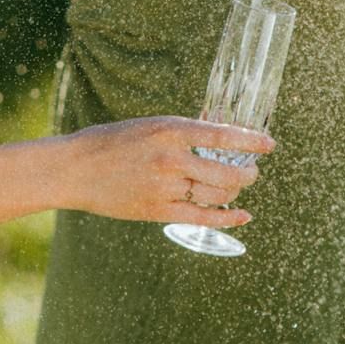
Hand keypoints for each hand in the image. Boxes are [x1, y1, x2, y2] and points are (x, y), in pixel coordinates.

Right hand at [62, 116, 274, 226]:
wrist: (75, 169)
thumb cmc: (111, 143)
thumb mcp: (148, 126)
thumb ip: (180, 133)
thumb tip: (216, 136)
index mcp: (170, 130)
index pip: (222, 136)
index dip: (251, 142)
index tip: (269, 145)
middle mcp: (171, 158)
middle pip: (227, 172)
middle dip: (248, 174)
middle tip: (253, 172)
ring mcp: (165, 186)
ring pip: (217, 194)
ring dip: (236, 192)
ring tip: (239, 188)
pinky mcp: (157, 210)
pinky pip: (201, 217)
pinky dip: (226, 218)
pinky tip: (242, 216)